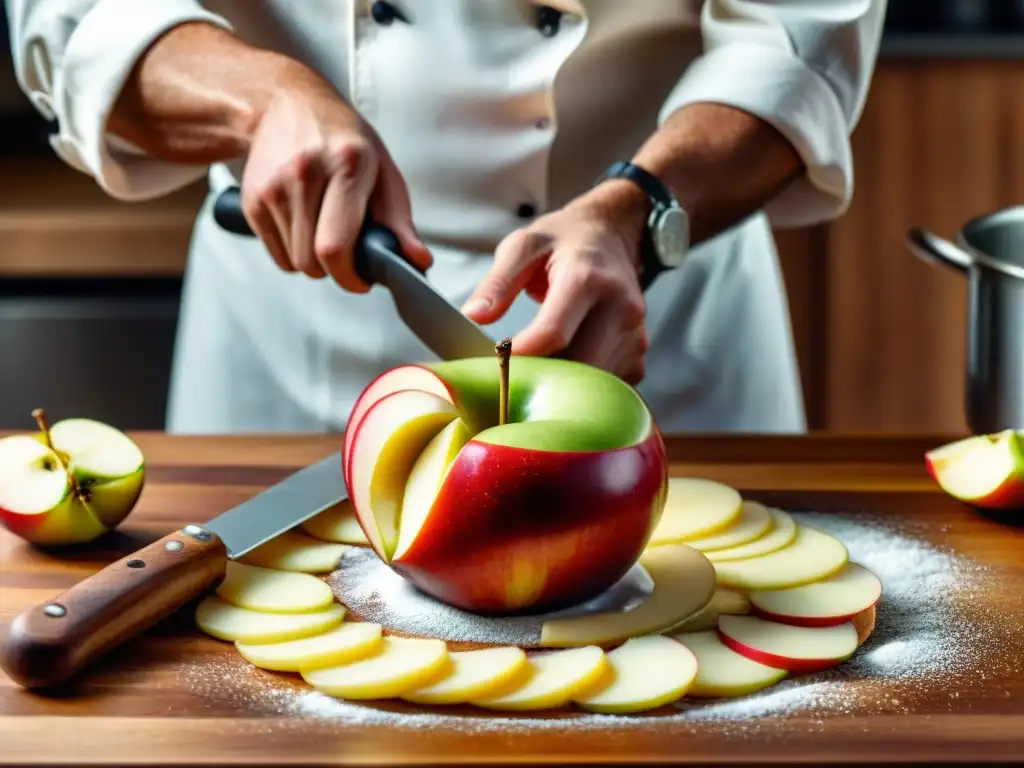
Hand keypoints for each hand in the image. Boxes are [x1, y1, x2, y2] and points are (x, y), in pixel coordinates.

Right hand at [241, 71, 431, 290]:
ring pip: (294, 262)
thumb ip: (400, 220)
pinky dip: (293, 253)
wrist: (288, 104)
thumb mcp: (383, 170)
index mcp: (346, 165)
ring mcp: (274, 186)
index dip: (349, 276)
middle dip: (334, 270)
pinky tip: (304, 228)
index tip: (361, 279)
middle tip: (347, 255)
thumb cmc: (344, 140)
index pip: (335, 246)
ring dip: (314, 262)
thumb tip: (418, 260)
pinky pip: (276, 254)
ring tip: (325, 233)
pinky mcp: (253, 198)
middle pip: (313, 260)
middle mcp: (305, 173)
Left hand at [462, 181, 650, 383]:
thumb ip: (498, 282)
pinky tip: (567, 366)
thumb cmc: (562, 242)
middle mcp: (620, 307)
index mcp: (588, 278)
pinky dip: (583, 386)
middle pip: (578, 366)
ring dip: (562, 386)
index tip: (498, 359)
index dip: (520, 356)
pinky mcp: (639, 354)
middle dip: (543, 378)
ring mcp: (635, 334)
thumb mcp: (523, 246)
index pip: (553, 334)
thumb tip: (475, 316)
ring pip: (593, 384)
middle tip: (516, 373)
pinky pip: (608, 386)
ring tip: (540, 367)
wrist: (611, 236)